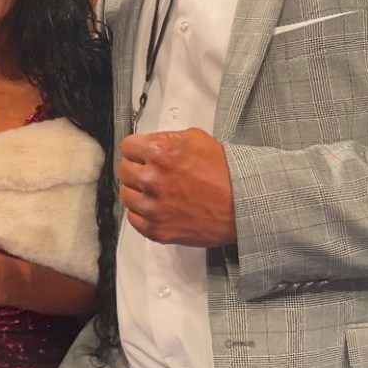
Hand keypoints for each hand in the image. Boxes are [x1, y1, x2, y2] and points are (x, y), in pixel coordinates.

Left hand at [117, 128, 235, 245]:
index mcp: (160, 154)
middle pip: (123, 170)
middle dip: (136, 168)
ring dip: (137, 191)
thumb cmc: (226, 173)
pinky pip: (134, 219)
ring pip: (126, 195)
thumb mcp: (199, 139)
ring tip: (155, 191)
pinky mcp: (156, 229)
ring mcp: (153, 208)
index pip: (127, 146)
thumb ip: (169, 138)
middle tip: (151, 172)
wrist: (244, 206)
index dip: (137, 149)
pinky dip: (142, 213)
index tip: (143, 154)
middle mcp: (152, 180)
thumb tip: (152, 142)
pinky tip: (157, 207)